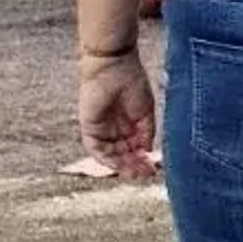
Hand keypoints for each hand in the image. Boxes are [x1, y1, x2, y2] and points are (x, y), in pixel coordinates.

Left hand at [78, 50, 157, 176]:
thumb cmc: (132, 81)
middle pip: (122, 155)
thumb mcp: (146, 110)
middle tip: (143, 175)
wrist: (114, 66)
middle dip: (133, 166)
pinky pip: (95, 149)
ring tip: (133, 173)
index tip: (152, 170)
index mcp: (129, 123)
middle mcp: (115, 129)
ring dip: (121, 166)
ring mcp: (102, 129)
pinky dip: (106, 159)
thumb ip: (147, 132)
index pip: (134, 149)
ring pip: (110, 155)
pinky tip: (118, 165)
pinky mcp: (90, 127)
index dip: (142, 160)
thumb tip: (147, 151)